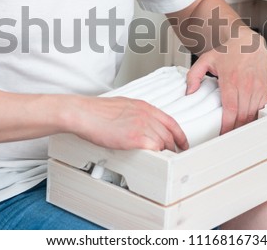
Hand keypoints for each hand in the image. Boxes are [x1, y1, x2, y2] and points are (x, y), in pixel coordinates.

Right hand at [73, 96, 188, 151]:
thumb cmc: (97, 111)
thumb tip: (141, 123)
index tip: (182, 142)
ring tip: (162, 160)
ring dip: (164, 153)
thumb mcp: (123, 106)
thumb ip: (136, 113)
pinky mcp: (135, 138)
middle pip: (169, 134)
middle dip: (173, 146)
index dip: (179, 134)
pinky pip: (154, 148)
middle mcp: (146, 115)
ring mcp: (142, 126)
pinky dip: (156, 155)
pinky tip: (154, 159)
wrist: (85, 113)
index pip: (171, 121)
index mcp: (144, 106)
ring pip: (163, 142)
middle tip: (172, 155)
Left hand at [186, 27, 266, 134]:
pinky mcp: (265, 87)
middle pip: (242, 115)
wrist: (248, 41)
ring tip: (237, 128)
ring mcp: (258, 87)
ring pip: (253, 113)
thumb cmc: (228, 51)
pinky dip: (255, 113)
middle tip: (229, 135)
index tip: (223, 133)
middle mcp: (247, 85)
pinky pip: (261, 106)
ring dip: (245, 122)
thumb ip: (194, 76)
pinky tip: (247, 115)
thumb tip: (189, 91)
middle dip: (235, 128)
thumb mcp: (205, 60)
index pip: (230, 110)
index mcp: (231, 80)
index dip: (227, 126)